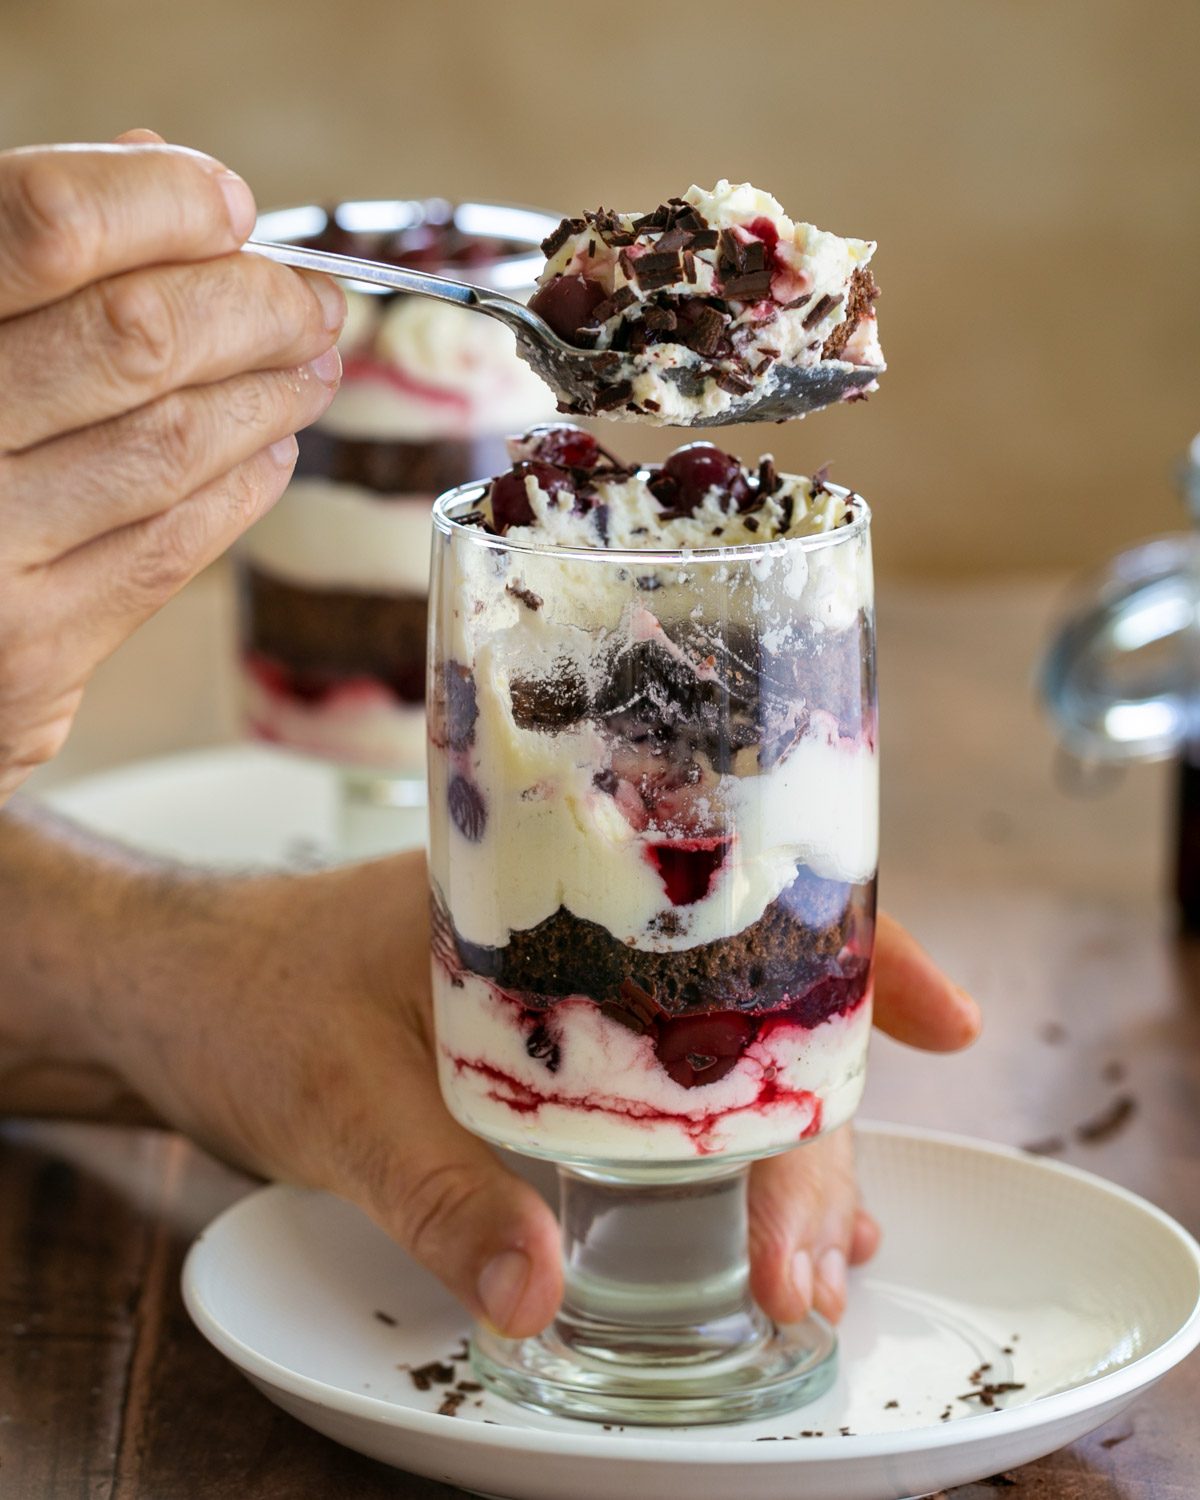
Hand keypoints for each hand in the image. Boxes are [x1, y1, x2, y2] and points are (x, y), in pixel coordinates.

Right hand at [0, 131, 344, 803]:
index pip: (49, 227)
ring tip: (310, 369)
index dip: (163, 203)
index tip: (231, 205)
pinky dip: (242, 488)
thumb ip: (26, 254)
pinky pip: (171, 550)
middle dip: (255, 307)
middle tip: (312, 303)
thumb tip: (167, 168)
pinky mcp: (34, 648)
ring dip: (269, 397)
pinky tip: (270, 450)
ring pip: (172, 446)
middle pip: (138, 338)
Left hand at [52, 844, 978, 1338]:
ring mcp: (581, 1004)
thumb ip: (435, 1187)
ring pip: (725, 1064)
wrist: (184, 1000)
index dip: (856, 948)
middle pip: (754, 1007)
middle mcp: (593, 940)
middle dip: (816, 1119)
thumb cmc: (257, 995)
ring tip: (822, 1262)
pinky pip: (670, 1110)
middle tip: (835, 1242)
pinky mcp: (557, 1062)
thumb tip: (539, 1292)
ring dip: (786, 1156)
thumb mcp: (339, 1092)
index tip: (947, 1015)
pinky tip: (762, 1237)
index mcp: (562, 890)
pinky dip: (725, 1168)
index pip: (740, 898)